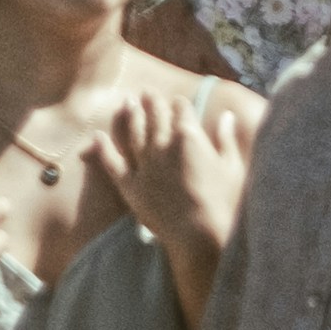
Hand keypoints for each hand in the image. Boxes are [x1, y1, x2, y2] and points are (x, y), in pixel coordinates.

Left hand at [90, 72, 261, 270]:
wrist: (201, 238)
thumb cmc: (225, 203)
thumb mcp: (233, 167)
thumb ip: (225, 139)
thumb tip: (225, 116)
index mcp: (190, 135)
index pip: (181, 109)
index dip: (179, 104)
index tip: (177, 102)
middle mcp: (164, 145)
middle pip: (155, 116)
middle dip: (151, 102)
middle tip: (146, 91)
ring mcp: (145, 166)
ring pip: (134, 133)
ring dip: (130, 116)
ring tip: (126, 103)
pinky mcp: (131, 187)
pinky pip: (112, 163)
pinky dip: (103, 149)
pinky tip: (97, 137)